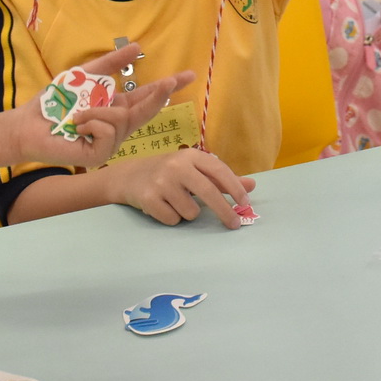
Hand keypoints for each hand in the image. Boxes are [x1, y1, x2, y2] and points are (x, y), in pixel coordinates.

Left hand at [8, 43, 193, 169]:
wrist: (28, 124)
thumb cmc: (55, 102)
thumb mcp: (86, 75)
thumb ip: (111, 63)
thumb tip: (138, 46)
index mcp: (116, 109)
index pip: (147, 98)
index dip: (168, 87)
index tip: (188, 75)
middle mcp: (117, 128)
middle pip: (146, 110)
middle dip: (160, 94)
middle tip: (173, 81)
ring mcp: (110, 144)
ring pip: (122, 119)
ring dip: (98, 110)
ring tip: (78, 113)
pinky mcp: (99, 156)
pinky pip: (107, 131)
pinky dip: (91, 122)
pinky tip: (77, 126)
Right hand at [106, 148, 256, 227]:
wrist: (129, 177)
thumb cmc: (170, 174)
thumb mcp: (195, 170)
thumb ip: (222, 178)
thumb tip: (252, 186)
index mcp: (191, 156)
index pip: (219, 171)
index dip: (234, 188)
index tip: (245, 203)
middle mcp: (177, 166)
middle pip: (208, 192)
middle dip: (225, 211)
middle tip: (234, 225)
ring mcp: (161, 182)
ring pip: (191, 212)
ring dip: (189, 213)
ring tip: (177, 203)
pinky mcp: (148, 199)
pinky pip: (173, 219)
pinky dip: (172, 218)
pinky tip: (164, 207)